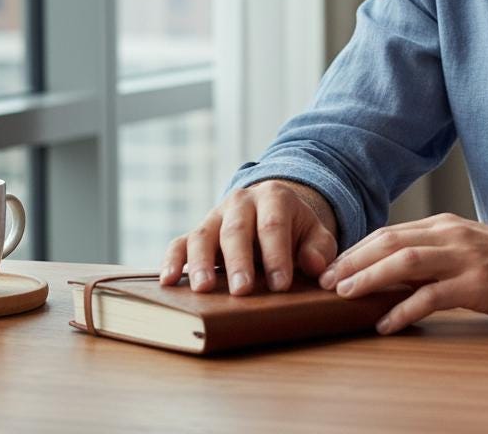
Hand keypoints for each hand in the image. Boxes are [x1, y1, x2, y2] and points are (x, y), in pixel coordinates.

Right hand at [160, 180, 337, 295]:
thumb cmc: (296, 230)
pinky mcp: (197, 232)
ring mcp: (216, 216)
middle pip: (237, 230)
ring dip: (202, 262)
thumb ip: (319, 248)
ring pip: (204, 235)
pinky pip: (179, 243)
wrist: (273, 211)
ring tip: (204, 289)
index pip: (274, 225)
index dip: (277, 254)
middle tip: (243, 291)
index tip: (281, 285)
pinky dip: (171, 260)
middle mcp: (241, 201)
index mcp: (274, 197)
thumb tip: (314, 266)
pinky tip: (168, 281)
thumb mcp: (315, 233)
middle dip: (240, 261)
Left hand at [317, 213, 487, 334]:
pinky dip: (403, 309)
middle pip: (390, 242)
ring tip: (344, 295)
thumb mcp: (470, 248)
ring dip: (369, 278)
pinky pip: (431, 296)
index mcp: (446, 226)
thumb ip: (437, 253)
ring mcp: (464, 259)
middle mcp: (451, 235)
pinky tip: (386, 323)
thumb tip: (397, 270)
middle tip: (324, 280)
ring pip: (404, 263)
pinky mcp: (477, 285)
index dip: (358, 249)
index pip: (391, 233)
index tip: (333, 267)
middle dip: (352, 261)